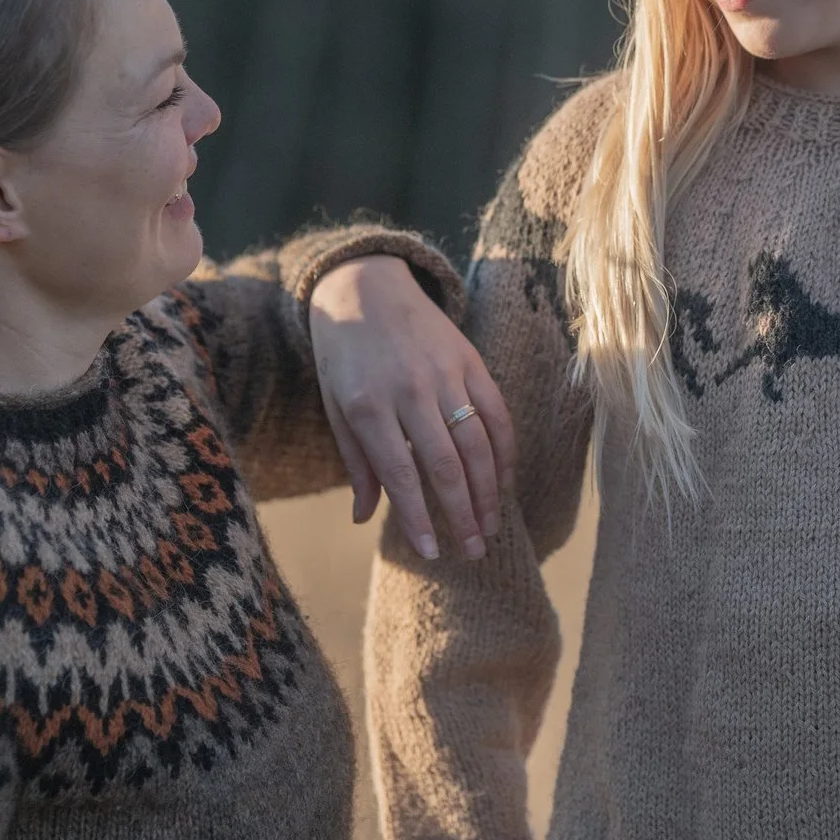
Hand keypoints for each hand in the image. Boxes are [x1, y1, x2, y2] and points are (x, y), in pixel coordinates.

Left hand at [308, 256, 513, 560]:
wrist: (364, 286)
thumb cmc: (343, 355)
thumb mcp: (335, 406)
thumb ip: (356, 462)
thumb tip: (364, 518)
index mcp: (369, 406)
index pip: (401, 474)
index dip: (419, 518)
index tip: (433, 553)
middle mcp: (410, 390)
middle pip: (446, 465)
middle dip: (463, 514)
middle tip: (473, 552)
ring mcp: (445, 373)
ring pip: (477, 443)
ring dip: (489, 492)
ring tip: (491, 528)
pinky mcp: (470, 360)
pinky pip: (496, 413)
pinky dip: (504, 451)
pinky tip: (504, 482)